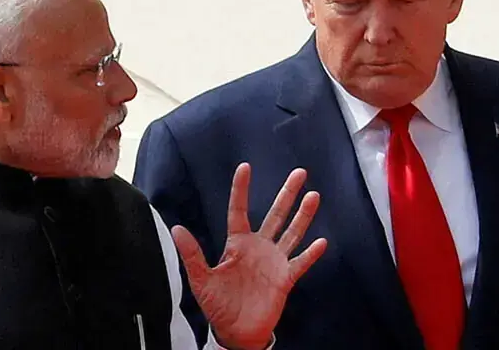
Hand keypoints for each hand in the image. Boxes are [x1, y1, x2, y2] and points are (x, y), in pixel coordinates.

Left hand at [171, 162, 326, 349]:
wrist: (235, 332)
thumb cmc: (218, 305)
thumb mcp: (201, 280)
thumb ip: (193, 254)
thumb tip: (177, 228)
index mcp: (237, 243)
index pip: (239, 210)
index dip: (241, 189)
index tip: (245, 167)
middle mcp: (258, 247)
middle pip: (275, 214)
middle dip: (287, 194)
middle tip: (300, 172)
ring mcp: (274, 261)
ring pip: (292, 233)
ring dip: (303, 216)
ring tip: (314, 196)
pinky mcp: (285, 278)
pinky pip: (300, 263)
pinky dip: (310, 254)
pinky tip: (321, 242)